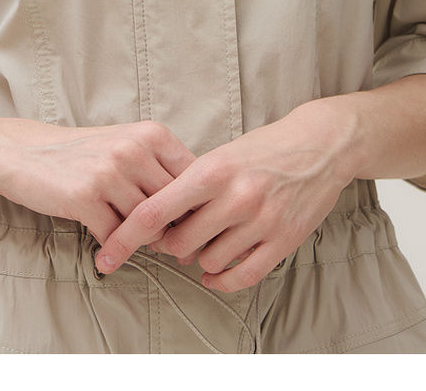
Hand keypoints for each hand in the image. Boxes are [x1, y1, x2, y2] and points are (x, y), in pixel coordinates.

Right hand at [0, 119, 195, 246]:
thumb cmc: (82, 154)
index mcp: (151, 134)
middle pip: (173, 205)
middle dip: (170, 231)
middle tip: (163, 247)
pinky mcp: (86, 196)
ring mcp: (110, 172)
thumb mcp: (127, 146)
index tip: (188, 227)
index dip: (193, 207)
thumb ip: (160, 170)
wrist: (25, 152)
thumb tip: (196, 212)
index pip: (193, 178)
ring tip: (130, 243)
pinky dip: (113, 247)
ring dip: (140, 241)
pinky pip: (116, 236)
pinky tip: (106, 247)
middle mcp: (134, 149)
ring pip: (147, 224)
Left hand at [95, 102, 356, 291]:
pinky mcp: (283, 241)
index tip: (106, 254)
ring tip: (206, 241)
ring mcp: (261, 221)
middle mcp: (235, 197)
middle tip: (175, 236)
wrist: (319, 145)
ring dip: (199, 258)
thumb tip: (155, 225)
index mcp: (212, 170)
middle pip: (179, 242)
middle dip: (170, 244)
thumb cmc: (262, 149)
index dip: (125, 237)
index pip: (155, 211)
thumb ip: (188, 188)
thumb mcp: (220, 156)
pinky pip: (241, 276)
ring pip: (208, 261)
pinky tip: (214, 273)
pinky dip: (221, 280)